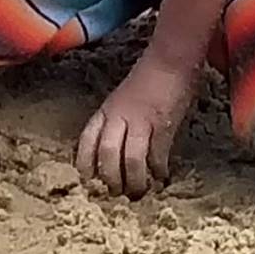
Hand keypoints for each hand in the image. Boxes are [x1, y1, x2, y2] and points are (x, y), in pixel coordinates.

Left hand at [75, 52, 198, 198]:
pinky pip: (157, 154)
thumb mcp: (120, 99)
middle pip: (106, 155)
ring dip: (135, 181)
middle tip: (116, 194)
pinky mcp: (163, 124)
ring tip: (139, 192)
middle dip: (110, 180)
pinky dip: (158, 170)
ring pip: (131, 159)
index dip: (84, 164)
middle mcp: (119, 117)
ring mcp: (141, 121)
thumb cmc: (146, 79)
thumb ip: (115, 122)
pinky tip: (162, 177)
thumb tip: (113, 152)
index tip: (89, 181)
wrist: (169, 59)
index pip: (86, 141)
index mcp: (106, 111)